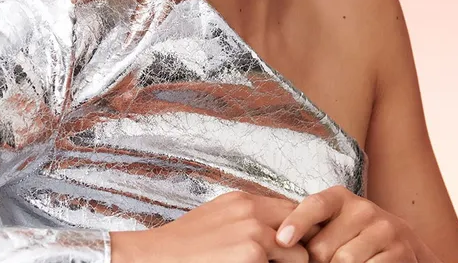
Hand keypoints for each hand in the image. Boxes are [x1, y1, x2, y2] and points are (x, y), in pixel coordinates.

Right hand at [111, 191, 310, 262]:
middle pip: (302, 225)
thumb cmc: (183, 250)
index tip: (293, 250)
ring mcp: (253, 230)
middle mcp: (250, 209)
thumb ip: (245, 222)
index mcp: (242, 200)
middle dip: (301, 248)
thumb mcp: (216, 222)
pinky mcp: (253, 252)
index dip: (297, 232)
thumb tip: (273, 236)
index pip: (290, 210)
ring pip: (301, 254)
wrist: (155, 258)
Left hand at [274, 186, 423, 262]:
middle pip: (323, 247)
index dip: (297, 222)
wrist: (402, 244)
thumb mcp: (333, 223)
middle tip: (320, 262)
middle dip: (316, 262)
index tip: (282, 240)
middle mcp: (363, 209)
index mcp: (340, 198)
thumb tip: (282, 243)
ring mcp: (384, 229)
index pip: (315, 206)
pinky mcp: (399, 251)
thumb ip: (311, 228)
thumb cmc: (354, 235)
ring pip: (344, 261)